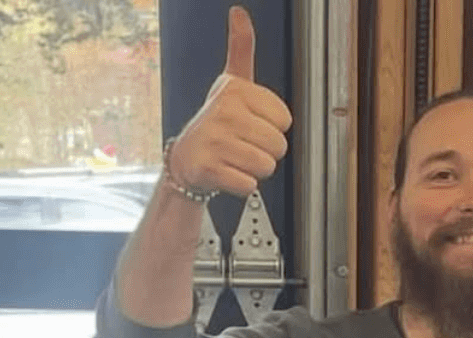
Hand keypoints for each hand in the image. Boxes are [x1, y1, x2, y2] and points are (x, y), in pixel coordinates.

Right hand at [168, 6, 292, 196]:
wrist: (186, 157)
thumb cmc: (217, 121)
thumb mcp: (231, 82)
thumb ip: (241, 48)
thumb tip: (238, 12)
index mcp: (236, 91)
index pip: (285, 120)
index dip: (273, 127)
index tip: (252, 122)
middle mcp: (224, 112)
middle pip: (279, 146)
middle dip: (266, 151)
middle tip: (244, 144)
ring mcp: (216, 141)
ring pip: (266, 166)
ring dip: (255, 169)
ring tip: (236, 158)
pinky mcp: (210, 169)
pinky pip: (249, 185)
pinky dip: (242, 185)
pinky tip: (228, 171)